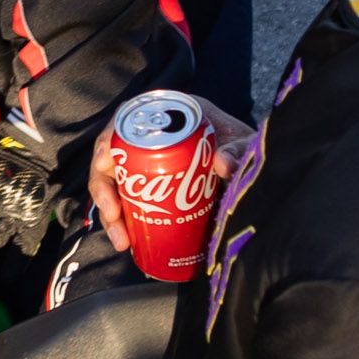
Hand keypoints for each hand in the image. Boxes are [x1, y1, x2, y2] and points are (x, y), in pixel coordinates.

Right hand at [83, 97, 247, 251]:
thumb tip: (223, 164)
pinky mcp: (151, 188)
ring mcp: (148, 164)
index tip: (105, 164)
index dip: (109, 140)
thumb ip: (239, 150)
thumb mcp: (244, 144)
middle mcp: (152, 137)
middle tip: (113, 216)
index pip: (128, 120)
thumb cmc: (244, 148)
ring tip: (121, 241)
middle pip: (113, 157)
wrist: (254, 170)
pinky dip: (123, 222)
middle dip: (104, 189)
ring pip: (115, 184)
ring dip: (110, 213)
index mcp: (169, 115)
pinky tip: (126, 243)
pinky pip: (127, 201)